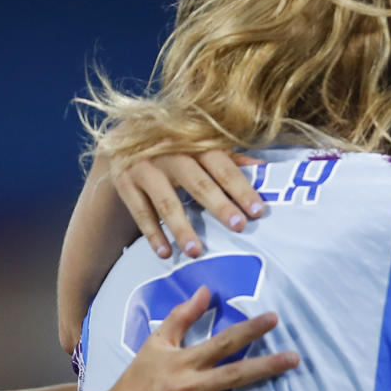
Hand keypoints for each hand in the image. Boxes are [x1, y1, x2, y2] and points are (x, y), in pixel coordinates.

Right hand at [89, 287, 296, 390]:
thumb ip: (182, 317)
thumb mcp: (155, 344)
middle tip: (295, 359)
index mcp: (183, 362)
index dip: (249, 330)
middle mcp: (188, 388)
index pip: (222, 342)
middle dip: (266, 367)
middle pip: (233, 375)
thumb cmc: (137, 381)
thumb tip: (206, 290)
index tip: (274, 319)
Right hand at [113, 151, 266, 259]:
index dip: (241, 188)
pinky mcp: (125, 183)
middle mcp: (170, 153)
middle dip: (219, 206)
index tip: (258, 211)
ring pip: (167, 202)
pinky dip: (153, 234)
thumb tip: (264, 169)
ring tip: (195, 251)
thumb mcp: (201, 147)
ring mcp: (145, 168)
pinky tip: (165, 253)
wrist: (125, 138)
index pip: (223, 167)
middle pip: (198, 183)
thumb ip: (231, 159)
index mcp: (195, 144)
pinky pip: (140, 212)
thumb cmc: (177, 147)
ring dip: (182, 228)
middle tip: (238, 227)